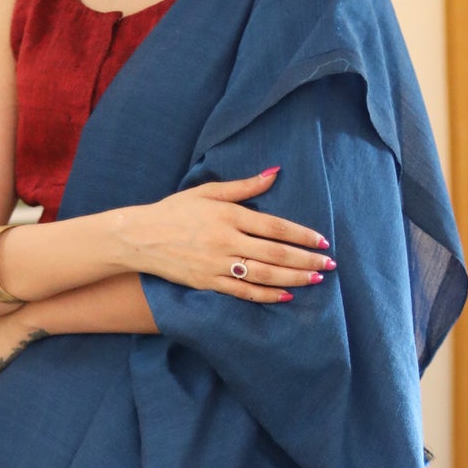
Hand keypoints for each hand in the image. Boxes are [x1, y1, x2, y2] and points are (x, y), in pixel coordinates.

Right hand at [112, 169, 331, 301]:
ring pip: (264, 274)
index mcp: (229, 215)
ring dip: (293, 278)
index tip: (322, 241)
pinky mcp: (207, 282)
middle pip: (276, 253)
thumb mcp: (208, 191)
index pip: (276, 227)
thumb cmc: (174, 210)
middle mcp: (226, 241)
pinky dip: (266, 295)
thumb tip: (275, 172)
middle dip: (306, 259)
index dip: (302, 235)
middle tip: (329, 264)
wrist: (139, 237)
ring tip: (315, 279)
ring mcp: (217, 264)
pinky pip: (243, 292)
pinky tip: (285, 295)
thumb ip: (244, 186)